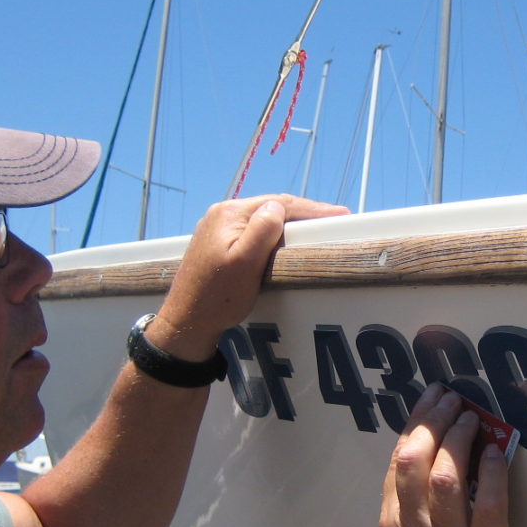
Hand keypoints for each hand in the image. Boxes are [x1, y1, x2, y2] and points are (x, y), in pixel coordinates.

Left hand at [149, 194, 345, 357]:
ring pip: (261, 219)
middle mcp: (221, 215)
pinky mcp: (217, 245)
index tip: (340, 215)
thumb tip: (278, 207)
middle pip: (270, 208)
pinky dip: (273, 233)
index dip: (312, 209)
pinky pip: (252, 231)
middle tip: (334, 220)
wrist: (186, 322)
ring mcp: (217, 229)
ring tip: (315, 228)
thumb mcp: (245, 262)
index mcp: (229, 214)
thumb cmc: (218, 296)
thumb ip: (263, 230)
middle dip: (303, 214)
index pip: (278, 204)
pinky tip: (285, 240)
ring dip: (289, 222)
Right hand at [379, 384, 519, 526]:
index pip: (398, 461)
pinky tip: (498, 451)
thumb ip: (412, 507)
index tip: (431, 399)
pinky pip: (489, 503)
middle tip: (453, 399)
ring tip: (474, 418)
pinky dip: (493, 471)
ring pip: (449, 476)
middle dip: (435, 420)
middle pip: (418, 460)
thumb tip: (433, 452)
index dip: (416, 423)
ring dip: (462, 439)